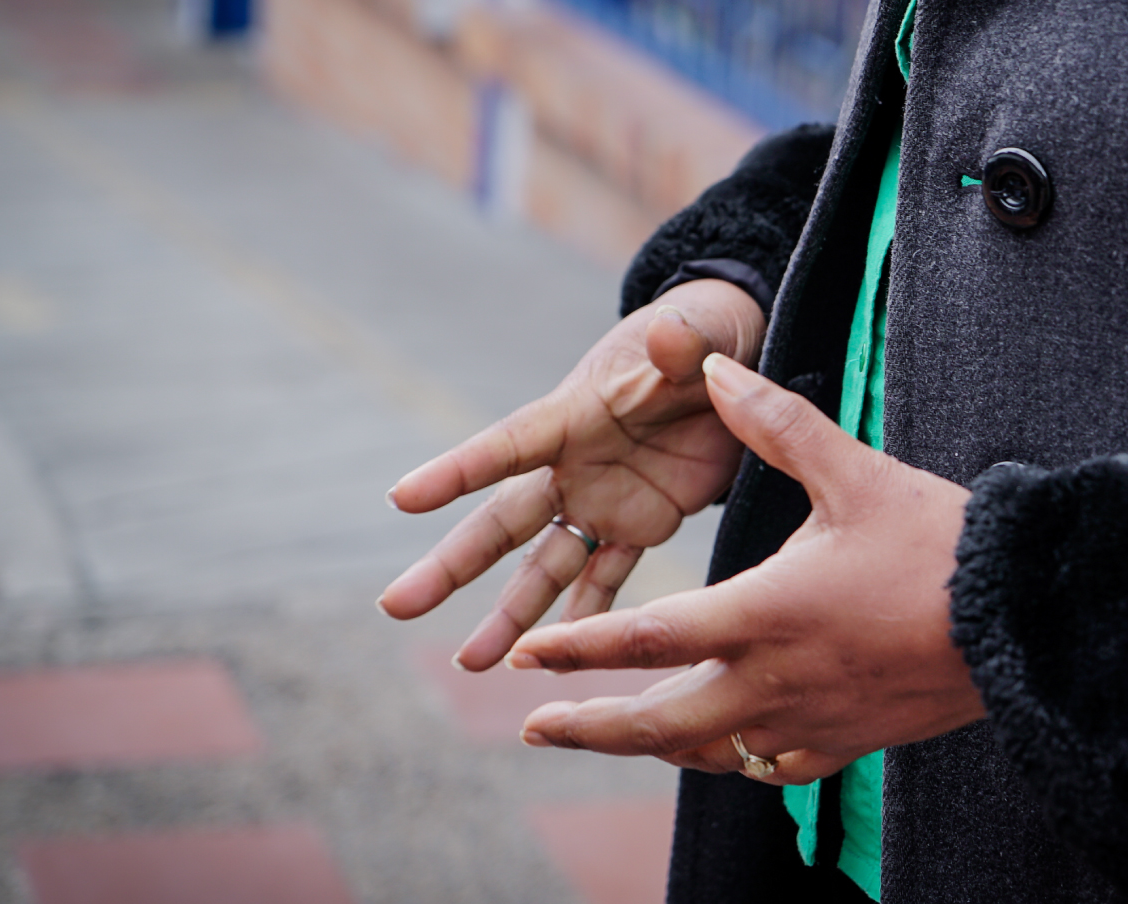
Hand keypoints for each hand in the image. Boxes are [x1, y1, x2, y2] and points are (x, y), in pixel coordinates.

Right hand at [378, 280, 764, 669]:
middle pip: (503, 522)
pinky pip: (606, 578)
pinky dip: (584, 620)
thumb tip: (669, 332)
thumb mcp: (695, 334)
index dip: (458, 470)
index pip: (508, 444)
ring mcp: (601, 499)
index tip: (401, 498)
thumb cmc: (700, 335)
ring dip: (509, 614)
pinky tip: (556, 662)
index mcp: (575, 413)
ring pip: (543, 566)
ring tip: (471, 664)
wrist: (730, 360)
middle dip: (452, 566)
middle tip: (396, 606)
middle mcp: (573, 464)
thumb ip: (679, 342)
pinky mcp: (641, 524)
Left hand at [505, 353, 985, 783]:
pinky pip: (770, 764)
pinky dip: (731, 758)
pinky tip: (721, 746)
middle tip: (535, 728)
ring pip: (709, 753)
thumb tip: (714, 371)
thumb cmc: (938, 542)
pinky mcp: (848, 741)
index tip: (527, 658)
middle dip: (589, 728)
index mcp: (766, 611)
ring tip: (612, 733)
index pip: (650, 638)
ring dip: (652, 745)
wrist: (1026, 618)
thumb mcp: (853, 473)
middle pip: (660, 724)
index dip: (579, 650)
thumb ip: (775, 425)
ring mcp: (811, 719)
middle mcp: (776, 678)